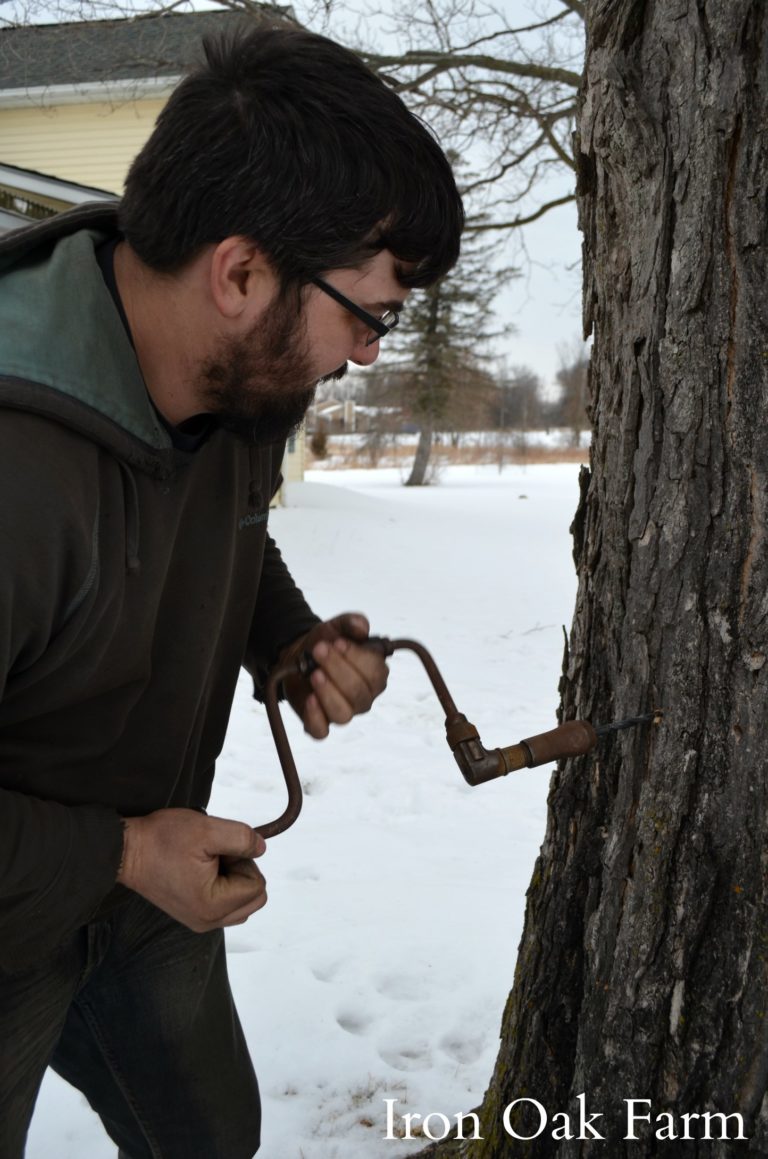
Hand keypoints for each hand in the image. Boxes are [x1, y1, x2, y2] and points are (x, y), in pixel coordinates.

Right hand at [116, 808, 266, 931]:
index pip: (258, 886)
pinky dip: (223, 885)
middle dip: (242, 871)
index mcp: (213, 906)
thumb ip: (242, 839)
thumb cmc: (162, 840)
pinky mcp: (194, 914)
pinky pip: (226, 904)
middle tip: (216, 855)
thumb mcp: (207, 830)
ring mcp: (201, 921)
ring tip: (208, 862)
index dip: (244, 861)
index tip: (219, 850)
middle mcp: (209, 921)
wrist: (127, 851)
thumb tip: (261, 849)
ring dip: (234, 878)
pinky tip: (202, 869)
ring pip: (242, 901)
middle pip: (254, 898)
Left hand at [280, 612, 388, 738]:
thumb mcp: (337, 626)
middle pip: (359, 693)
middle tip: (319, 650)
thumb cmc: (325, 643)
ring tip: (314, 674)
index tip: (337, 642)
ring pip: (343, 714)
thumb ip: (351, 623)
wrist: (299, 654)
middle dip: (337, 670)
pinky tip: (309, 700)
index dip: (357, 658)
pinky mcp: (320, 722)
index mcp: (374, 674)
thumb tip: (361, 627)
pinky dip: (315, 718)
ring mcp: (343, 712)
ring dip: (328, 693)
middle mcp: (363, 697)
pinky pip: (321, 731)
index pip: (376, 673)